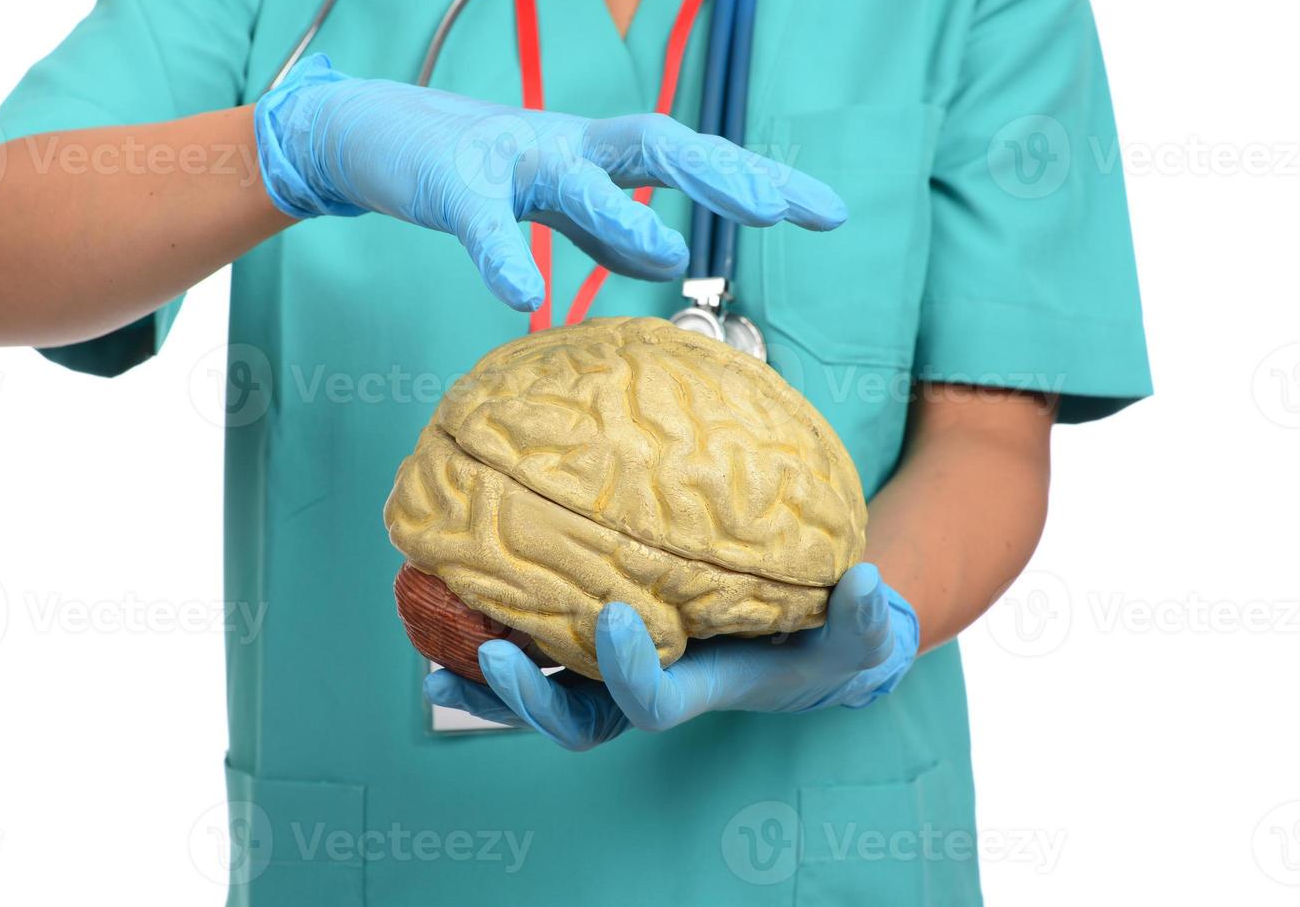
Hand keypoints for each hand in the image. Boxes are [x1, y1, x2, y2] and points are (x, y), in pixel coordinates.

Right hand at [253, 55, 847, 310]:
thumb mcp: (550, 199)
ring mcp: (509, 156)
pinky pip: (480, 222)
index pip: (693, 157)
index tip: (829, 213)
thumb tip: (666, 265)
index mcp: (597, 152)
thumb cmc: (471, 166)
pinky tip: (521, 295)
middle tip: (777, 210)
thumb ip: (604, 227)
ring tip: (671, 255)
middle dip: (720, 173)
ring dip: (622, 216)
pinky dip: (501, 255)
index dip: (758, 181)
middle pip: (657, 142)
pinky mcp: (449, 182)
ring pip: (575, 177)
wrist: (368, 131)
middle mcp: (566, 143)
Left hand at [425, 563, 918, 750]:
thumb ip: (870, 620)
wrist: (805, 633)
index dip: (624, 673)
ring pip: (543, 686)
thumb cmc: (833, 636)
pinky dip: (495, 628)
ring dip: (488, 674)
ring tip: (433, 647)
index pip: (650, 702)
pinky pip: (540, 639)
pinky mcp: (601, 629)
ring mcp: (617, 662)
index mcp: (700, 687)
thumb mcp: (864, 632)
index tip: (610, 618)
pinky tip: (452, 594)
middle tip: (489, 652)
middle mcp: (648, 684)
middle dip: (527, 699)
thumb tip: (868, 586)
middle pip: (575, 716)